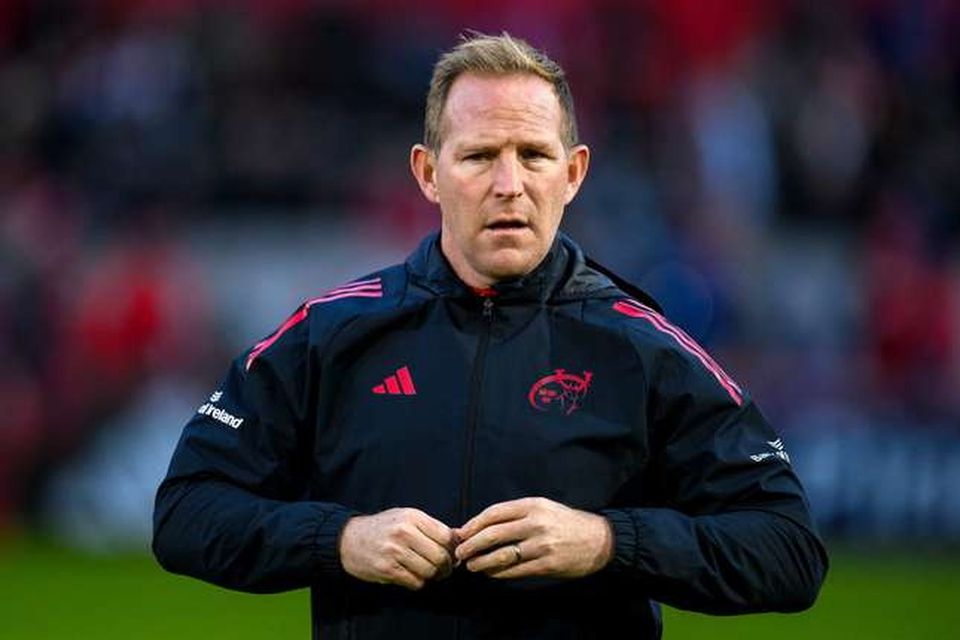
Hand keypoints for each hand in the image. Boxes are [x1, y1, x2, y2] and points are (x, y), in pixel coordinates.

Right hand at [339, 508, 456, 589]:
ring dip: (433, 576)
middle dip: (447, 567)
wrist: (349, 539)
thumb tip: (460, 536)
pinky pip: (415, 582)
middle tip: (445, 570)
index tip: (454, 555)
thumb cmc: (382, 528)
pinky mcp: (387, 569)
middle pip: (440, 556)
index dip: (454, 549)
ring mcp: (394, 551)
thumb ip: (431, 527)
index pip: (446, 536)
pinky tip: (413, 576)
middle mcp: (404, 532)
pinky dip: (418, 582)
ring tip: (430, 573)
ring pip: (429, 571)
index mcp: (412, 517)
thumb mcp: (406, 517)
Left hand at [453, 497, 613, 579]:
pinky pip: (515, 571)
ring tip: (471, 566)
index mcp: (532, 505)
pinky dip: (499, 573)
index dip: (474, 524)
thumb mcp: (543, 508)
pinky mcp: (547, 565)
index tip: (461, 533)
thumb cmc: (566, 522)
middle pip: (493, 534)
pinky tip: (491, 573)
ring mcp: (541, 545)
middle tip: (460, 553)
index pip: (494, 513)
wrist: (599, 540)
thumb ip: (515, 515)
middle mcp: (535, 523)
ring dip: (481, 562)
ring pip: (501, 555)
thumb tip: (482, 525)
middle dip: (471, 545)